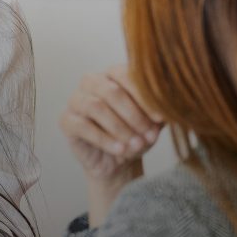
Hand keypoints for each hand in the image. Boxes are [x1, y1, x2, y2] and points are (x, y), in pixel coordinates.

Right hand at [58, 66, 163, 224]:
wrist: (118, 162)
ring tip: (136, 145)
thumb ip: (160, 110)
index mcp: (114, 74)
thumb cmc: (136, 134)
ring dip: (119, 128)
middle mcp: (93, 82)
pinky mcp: (66, 120)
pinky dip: (104, 140)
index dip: (145, 97)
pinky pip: (82, 126)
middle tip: (149, 135)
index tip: (161, 118)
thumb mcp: (153, 122)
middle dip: (134, 116)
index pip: (128, 76)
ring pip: (96, 107)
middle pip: (112, 92)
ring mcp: (76, 100)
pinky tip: (120, 150)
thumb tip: (170, 106)